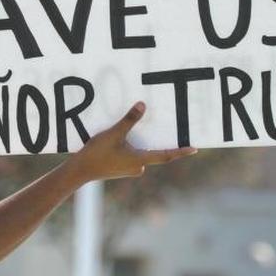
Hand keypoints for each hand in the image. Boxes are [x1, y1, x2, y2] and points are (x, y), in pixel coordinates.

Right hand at [64, 101, 196, 182]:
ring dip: (142, 144)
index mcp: (140, 160)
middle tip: (167, 130)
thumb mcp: (114, 133)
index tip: (194, 149)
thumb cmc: (98, 154)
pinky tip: (123, 140)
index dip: (181, 151)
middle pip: (153, 153)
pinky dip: (132, 148)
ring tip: (140, 130)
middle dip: (158, 142)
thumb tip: (143, 105)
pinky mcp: (121, 168)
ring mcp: (129, 169)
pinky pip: (132, 156)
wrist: (80, 171)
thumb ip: (129, 120)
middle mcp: (138, 167)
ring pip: (141, 154)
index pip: (166, 155)